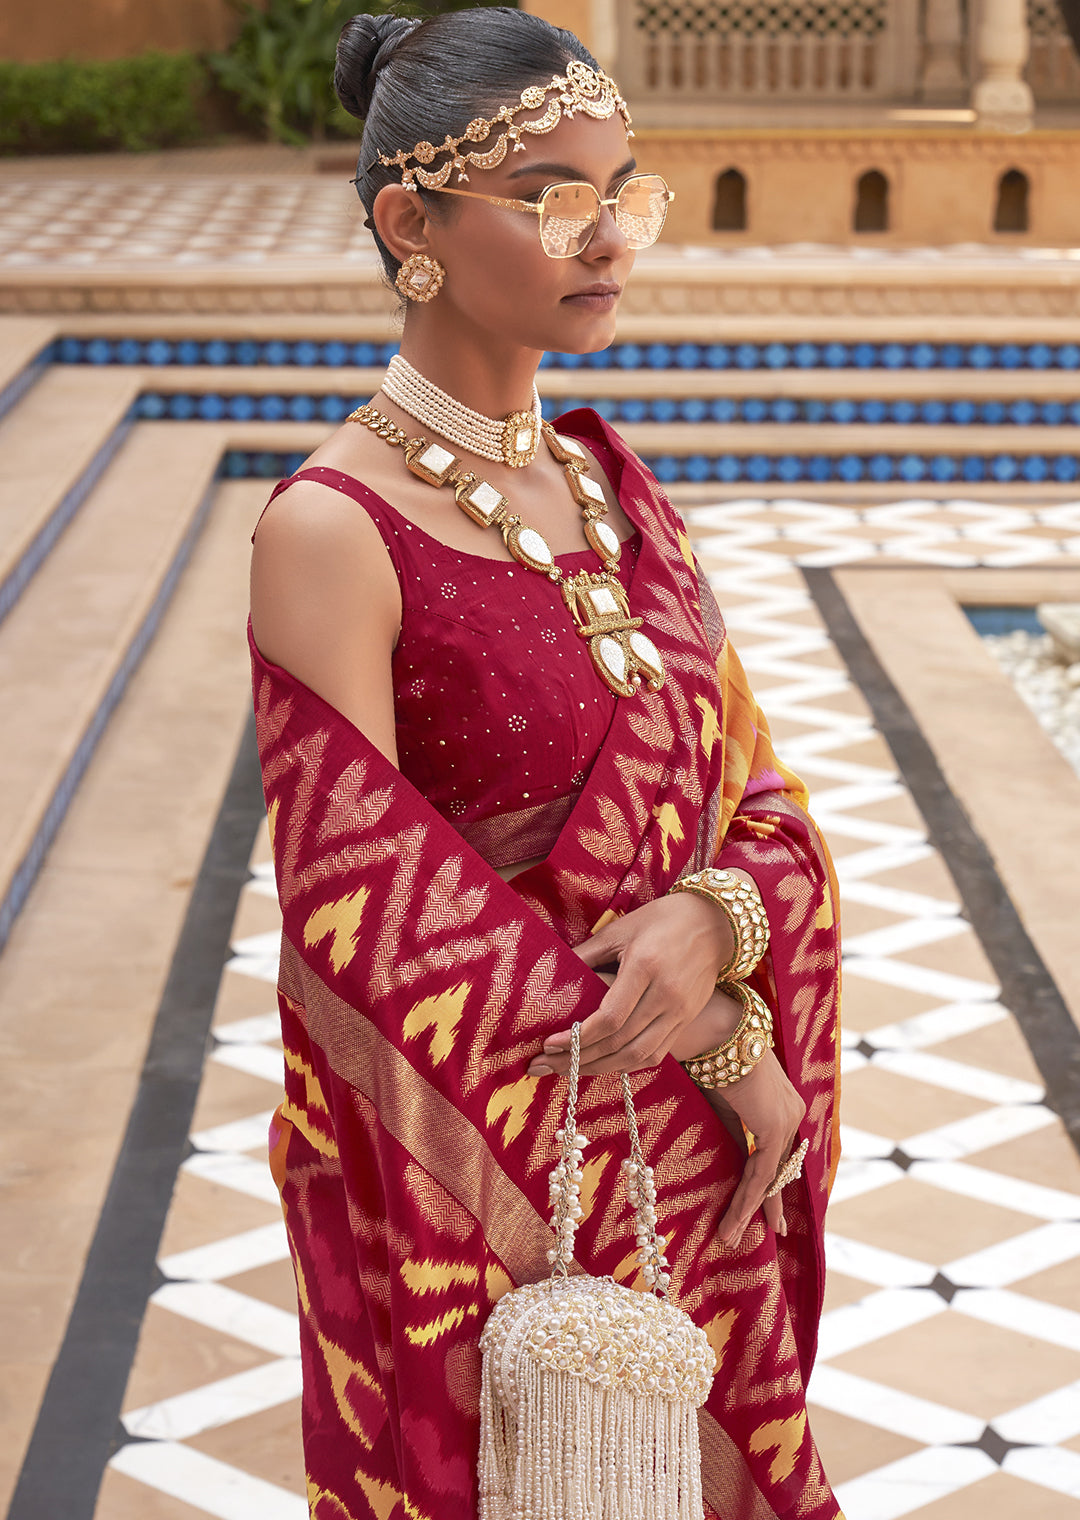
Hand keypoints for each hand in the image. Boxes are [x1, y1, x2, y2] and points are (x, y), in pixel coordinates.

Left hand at [527, 892, 734, 1077]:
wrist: (715, 924)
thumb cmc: (661, 920)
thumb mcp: (620, 929)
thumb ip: (586, 954)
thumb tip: (551, 975)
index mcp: (645, 966)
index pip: (609, 1017)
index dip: (578, 1037)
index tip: (550, 1043)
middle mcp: (666, 994)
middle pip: (619, 1042)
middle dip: (579, 1058)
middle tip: (547, 1065)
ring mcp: (680, 1011)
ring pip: (637, 1054)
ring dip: (600, 1068)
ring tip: (569, 1071)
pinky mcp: (686, 1020)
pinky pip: (655, 1053)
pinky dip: (627, 1065)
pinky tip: (603, 1065)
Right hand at [704, 1050, 806, 1246]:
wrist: (720, 1035)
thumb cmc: (715, 1059)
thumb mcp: (725, 1103)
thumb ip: (735, 1131)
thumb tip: (732, 1158)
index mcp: (782, 1105)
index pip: (775, 1152)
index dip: (770, 1181)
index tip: (767, 1205)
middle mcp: (791, 1114)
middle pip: (778, 1169)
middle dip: (771, 1203)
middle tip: (776, 1229)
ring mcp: (786, 1122)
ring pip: (767, 1177)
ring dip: (748, 1210)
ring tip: (731, 1236)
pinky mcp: (775, 1129)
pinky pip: (760, 1174)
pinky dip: (745, 1200)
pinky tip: (734, 1220)